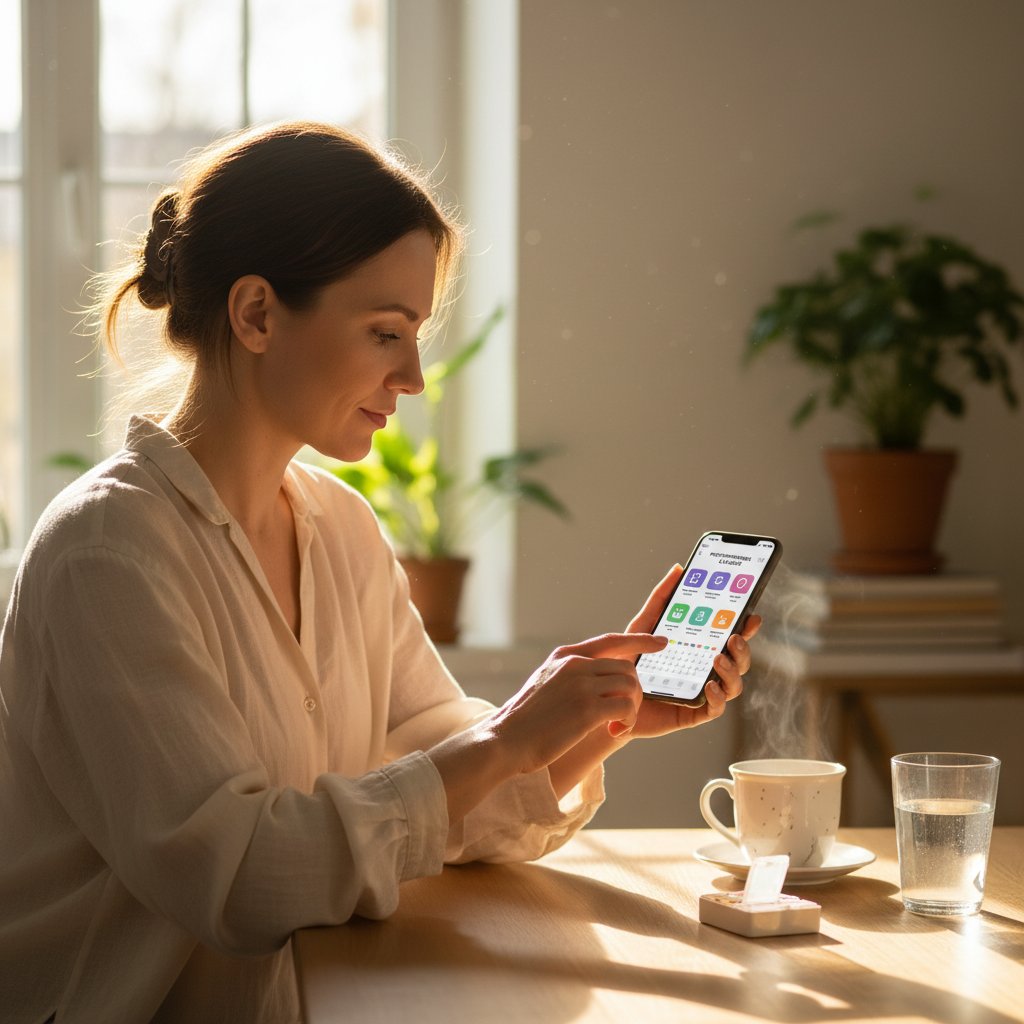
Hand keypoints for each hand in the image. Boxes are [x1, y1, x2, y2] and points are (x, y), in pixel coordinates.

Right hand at [488, 632, 665, 774]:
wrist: (505, 740)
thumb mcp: (545, 683)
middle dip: (634, 692)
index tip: (661, 642)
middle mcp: (574, 665)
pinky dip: (626, 722)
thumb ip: (569, 676)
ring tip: (618, 725)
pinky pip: (625, 708)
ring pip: (630, 686)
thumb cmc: (525, 721)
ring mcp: (581, 685)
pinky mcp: (587, 709)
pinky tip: (613, 732)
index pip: (611, 640)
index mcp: (565, 656)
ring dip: (631, 709)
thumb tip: (598, 680)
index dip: (639, 641)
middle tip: (624, 714)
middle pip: (627, 667)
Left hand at [625, 564, 761, 736]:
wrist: (609, 695)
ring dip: (733, 671)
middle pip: (739, 661)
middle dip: (743, 649)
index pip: (730, 637)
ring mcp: (702, 693)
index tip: (751, 615)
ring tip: (718, 658)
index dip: (745, 627)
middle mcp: (705, 671)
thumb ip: (661, 598)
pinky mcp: (692, 714)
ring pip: (734, 685)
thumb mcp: (643, 625)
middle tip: (733, 636)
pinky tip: (709, 686)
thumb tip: (679, 569)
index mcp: (700, 650)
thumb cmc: (629, 661)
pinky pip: (715, 709)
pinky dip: (718, 698)